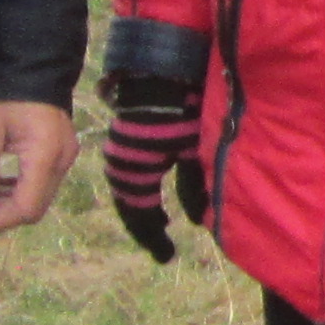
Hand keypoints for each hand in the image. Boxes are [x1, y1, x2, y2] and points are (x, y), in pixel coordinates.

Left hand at [0, 99, 74, 232]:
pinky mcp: (63, 152)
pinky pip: (44, 183)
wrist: (33, 64)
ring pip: (41, 197)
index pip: (25, 206)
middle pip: (36, 207)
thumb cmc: (6, 94)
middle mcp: (63, 161)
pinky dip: (22, 189)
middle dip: (4, 215)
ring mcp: (67, 157)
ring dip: (11, 204)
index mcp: (45, 155)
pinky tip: (1, 184)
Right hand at [97, 90, 206, 260]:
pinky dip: (150, 189)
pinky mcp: (136, 138)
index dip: (151, 237)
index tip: (166, 257)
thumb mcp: (194, 150)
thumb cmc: (183, 108)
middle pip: (131, 204)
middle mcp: (125, 162)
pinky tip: (166, 197)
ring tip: (162, 225)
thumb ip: (196, 185)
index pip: (137, 213)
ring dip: (147, 209)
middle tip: (162, 246)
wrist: (166, 67)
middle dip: (147, 227)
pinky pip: (139, 174)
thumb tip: (199, 219)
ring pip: (134, 189)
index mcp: (133, 168)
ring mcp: (128, 150)